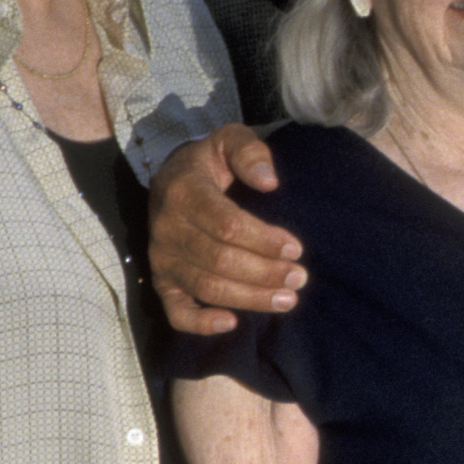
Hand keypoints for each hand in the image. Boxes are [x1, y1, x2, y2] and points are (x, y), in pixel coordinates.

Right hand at [150, 125, 301, 334]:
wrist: (171, 178)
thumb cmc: (209, 162)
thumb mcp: (228, 140)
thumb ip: (249, 151)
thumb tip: (270, 181)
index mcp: (184, 193)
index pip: (227, 225)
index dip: (264, 240)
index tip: (296, 248)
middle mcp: (167, 229)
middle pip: (220, 260)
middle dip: (265, 273)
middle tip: (300, 277)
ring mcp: (163, 258)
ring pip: (206, 287)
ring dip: (249, 298)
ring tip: (287, 299)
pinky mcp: (163, 280)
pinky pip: (175, 311)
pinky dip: (200, 324)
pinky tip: (232, 323)